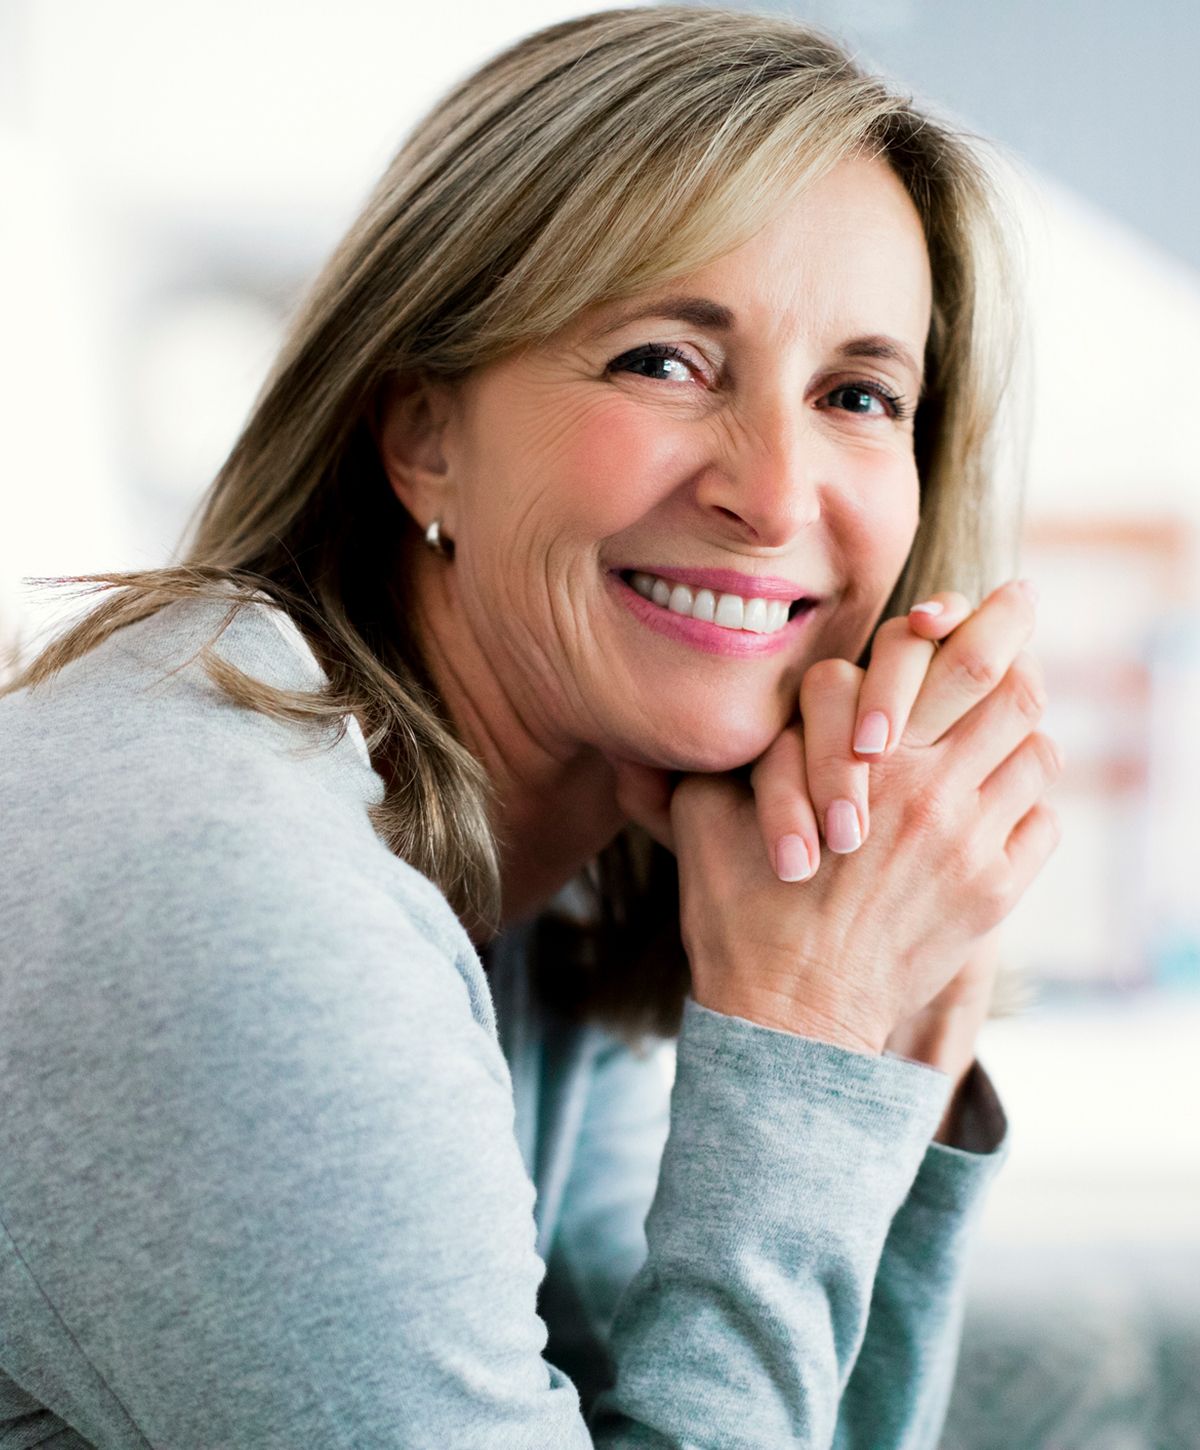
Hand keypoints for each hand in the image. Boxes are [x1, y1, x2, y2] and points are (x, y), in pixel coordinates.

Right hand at [613, 579, 1062, 1053]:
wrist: (789, 1017)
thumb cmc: (740, 913)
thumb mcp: (705, 817)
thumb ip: (725, 750)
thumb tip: (703, 701)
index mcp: (867, 761)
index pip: (955, 661)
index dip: (980, 620)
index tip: (985, 603)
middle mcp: (933, 794)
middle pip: (1015, 694)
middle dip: (1019, 650)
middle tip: (1018, 621)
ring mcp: (972, 848)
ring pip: (1034, 756)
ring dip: (1014, 734)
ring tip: (990, 729)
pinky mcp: (992, 897)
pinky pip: (1041, 823)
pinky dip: (1024, 803)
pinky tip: (990, 805)